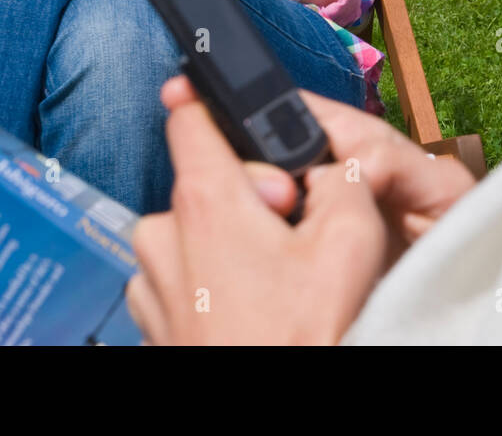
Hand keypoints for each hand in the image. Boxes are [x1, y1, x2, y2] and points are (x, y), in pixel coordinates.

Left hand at [126, 78, 389, 343]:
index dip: (213, 102)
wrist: (266, 410)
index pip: (189, 117)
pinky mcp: (154, 317)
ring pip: (196, 230)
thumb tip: (336, 166)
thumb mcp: (349, 245)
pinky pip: (184, 274)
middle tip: (292, 234)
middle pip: (209, 179)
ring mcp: (152, 281)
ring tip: (275, 282)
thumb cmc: (298, 341)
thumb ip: (344, 181)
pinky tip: (253, 308)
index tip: (220, 96)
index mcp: (205, 200)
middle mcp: (163, 234)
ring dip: (233, 242)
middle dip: (253, 195)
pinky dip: (215, 279)